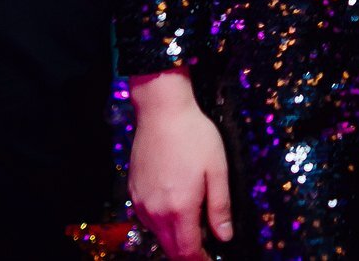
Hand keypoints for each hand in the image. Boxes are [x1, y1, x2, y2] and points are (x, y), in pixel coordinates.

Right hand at [129, 73, 232, 260]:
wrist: (162, 112)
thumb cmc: (194, 136)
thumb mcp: (217, 170)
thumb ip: (220, 207)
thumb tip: (225, 236)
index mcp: (179, 208)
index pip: (187, 251)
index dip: (201, 260)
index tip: (212, 258)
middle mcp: (156, 212)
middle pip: (170, 249)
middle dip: (188, 254)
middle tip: (206, 248)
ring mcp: (141, 203)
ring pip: (158, 236)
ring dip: (175, 240)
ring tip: (195, 229)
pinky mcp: (134, 193)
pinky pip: (148, 220)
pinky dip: (162, 225)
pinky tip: (175, 211)